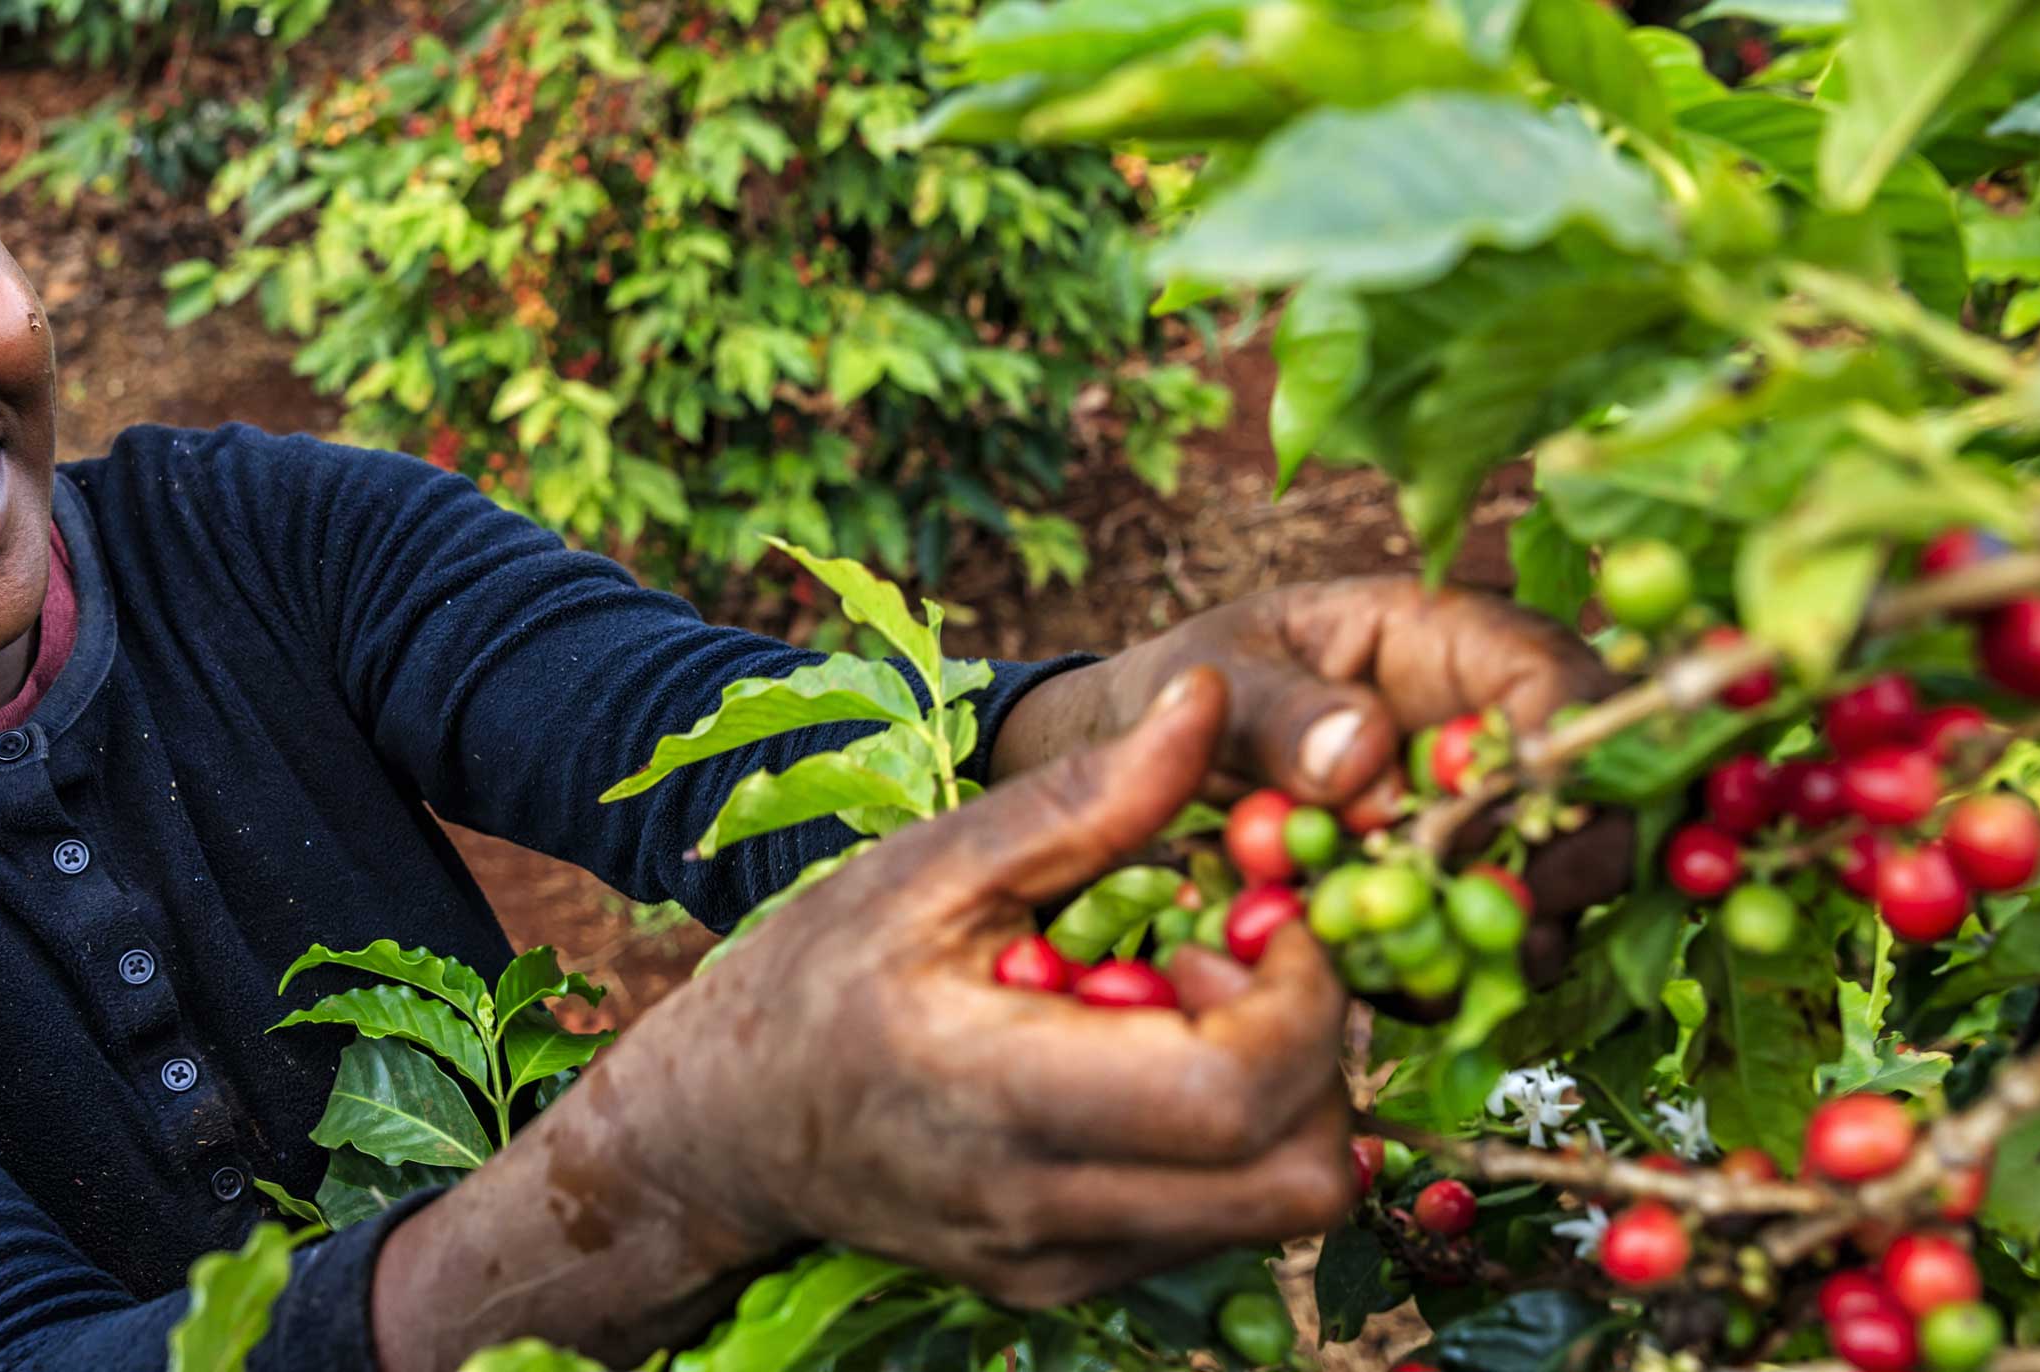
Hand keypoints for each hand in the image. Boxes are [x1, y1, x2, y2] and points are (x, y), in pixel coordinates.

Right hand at [372, 671, 1358, 1369]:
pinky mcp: (1073, 1284)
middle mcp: (1044, 1206)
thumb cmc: (820, 972)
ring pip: (1276, 1210)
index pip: (1233, 1093)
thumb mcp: (933, 863)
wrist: (724, 1127)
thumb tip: (1210, 702)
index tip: (1265, 917)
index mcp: (998, 1093)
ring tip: (1186, 1009)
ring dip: (1280, 1099)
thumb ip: (1085, 798)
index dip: (1302, 1000)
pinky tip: (1148, 1063)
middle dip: (1315, 1055)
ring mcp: (1064, 1263)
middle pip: (1296, 1179)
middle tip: (1235, 964)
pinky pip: (1218, 1224)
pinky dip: (1227, 1140)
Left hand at [992, 575, 1626, 915]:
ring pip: (1559, 888)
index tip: (1502, 820)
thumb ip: (1281, 711)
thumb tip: (1362, 756)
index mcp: (1455, 640)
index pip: (1565, 684)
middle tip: (1489, 918)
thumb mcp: (1221, 674)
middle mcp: (1497, 729)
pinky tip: (1391, 986)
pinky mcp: (1452, 892)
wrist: (1154, 751)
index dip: (1561, 755)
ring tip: (1426, 961)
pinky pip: (1489, 946)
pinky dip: (1453, 976)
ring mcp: (1485, 817)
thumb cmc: (1200, 682)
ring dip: (1508, 936)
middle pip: (1599, 798)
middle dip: (1561, 865)